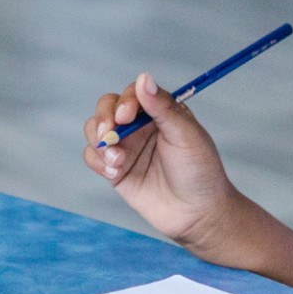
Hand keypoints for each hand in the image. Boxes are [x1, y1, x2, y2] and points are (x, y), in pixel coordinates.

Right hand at [82, 73, 240, 250]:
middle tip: (109, 135)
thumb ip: (163, 107)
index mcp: (159, 112)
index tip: (125, 116)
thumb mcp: (186, 136)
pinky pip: (92, 156)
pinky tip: (114, 173)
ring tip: (117, 161)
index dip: (125, 101)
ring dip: (99, 142)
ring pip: (94, 130)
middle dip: (103, 119)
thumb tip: (143, 78)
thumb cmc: (200, 172)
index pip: (132, 94)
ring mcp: (126, 147)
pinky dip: (97, 161)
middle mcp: (139, 126)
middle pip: (107, 108)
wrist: (197, 215)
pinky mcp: (114, 170)